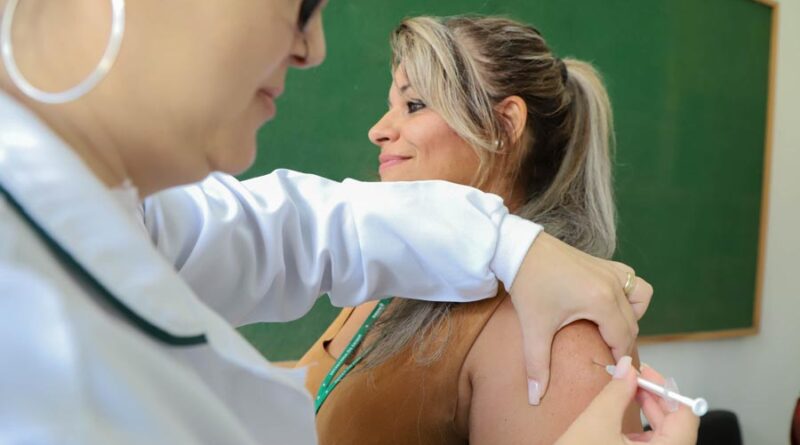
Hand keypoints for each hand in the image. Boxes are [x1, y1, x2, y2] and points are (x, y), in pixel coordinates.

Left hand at [509, 232, 652, 403]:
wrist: (519, 249)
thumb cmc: (528, 285)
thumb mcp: (534, 327)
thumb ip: (537, 365)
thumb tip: (535, 397)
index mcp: (600, 301)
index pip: (622, 338)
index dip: (619, 359)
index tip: (613, 373)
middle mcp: (613, 284)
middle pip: (633, 323)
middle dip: (623, 343)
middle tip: (608, 357)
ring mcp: (611, 270)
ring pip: (641, 298)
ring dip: (632, 316)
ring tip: (609, 329)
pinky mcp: (605, 263)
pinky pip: (632, 281)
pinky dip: (629, 294)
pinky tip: (609, 305)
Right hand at [555, 356, 699, 444]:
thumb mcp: (596, 422)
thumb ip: (617, 391)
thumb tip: (627, 368)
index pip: (685, 416)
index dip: (665, 390)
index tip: (645, 373)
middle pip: (677, 426)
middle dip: (655, 398)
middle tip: (633, 378)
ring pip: (666, 437)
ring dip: (650, 413)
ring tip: (628, 394)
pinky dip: (643, 431)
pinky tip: (625, 419)